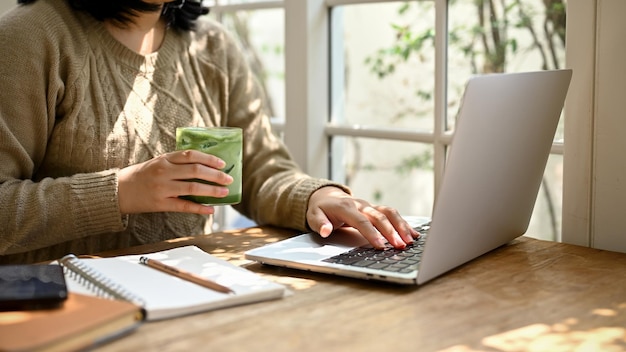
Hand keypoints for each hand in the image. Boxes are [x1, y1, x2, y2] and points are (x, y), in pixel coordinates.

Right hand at [117, 150, 232, 213]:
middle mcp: (163, 171)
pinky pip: (183, 206)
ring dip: (211, 191)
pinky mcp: (160, 203)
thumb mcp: (158, 163)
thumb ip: (177, 163)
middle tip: (229, 179)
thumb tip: (204, 167)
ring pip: (192, 188)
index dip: (209, 158)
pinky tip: (210, 209)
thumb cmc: (142, 176)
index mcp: (164, 159)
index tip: (222, 163)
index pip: (191, 155)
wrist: (118, 191)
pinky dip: (199, 208)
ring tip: (224, 193)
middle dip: (215, 175)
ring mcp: (162, 188)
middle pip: (195, 171)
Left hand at [306, 186, 418, 248]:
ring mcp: (370, 206)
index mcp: (346, 207)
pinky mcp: (375, 209)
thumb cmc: (320, 209)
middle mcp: (361, 205)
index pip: (361, 221)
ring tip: (411, 240)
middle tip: (400, 246)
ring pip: (389, 213)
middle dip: (391, 232)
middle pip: (379, 217)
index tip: (380, 245)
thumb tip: (325, 231)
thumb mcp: (313, 216)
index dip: (371, 233)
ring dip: (401, 226)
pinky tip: (413, 233)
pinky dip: (403, 223)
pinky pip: (392, 214)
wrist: (326, 196)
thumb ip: (319, 224)